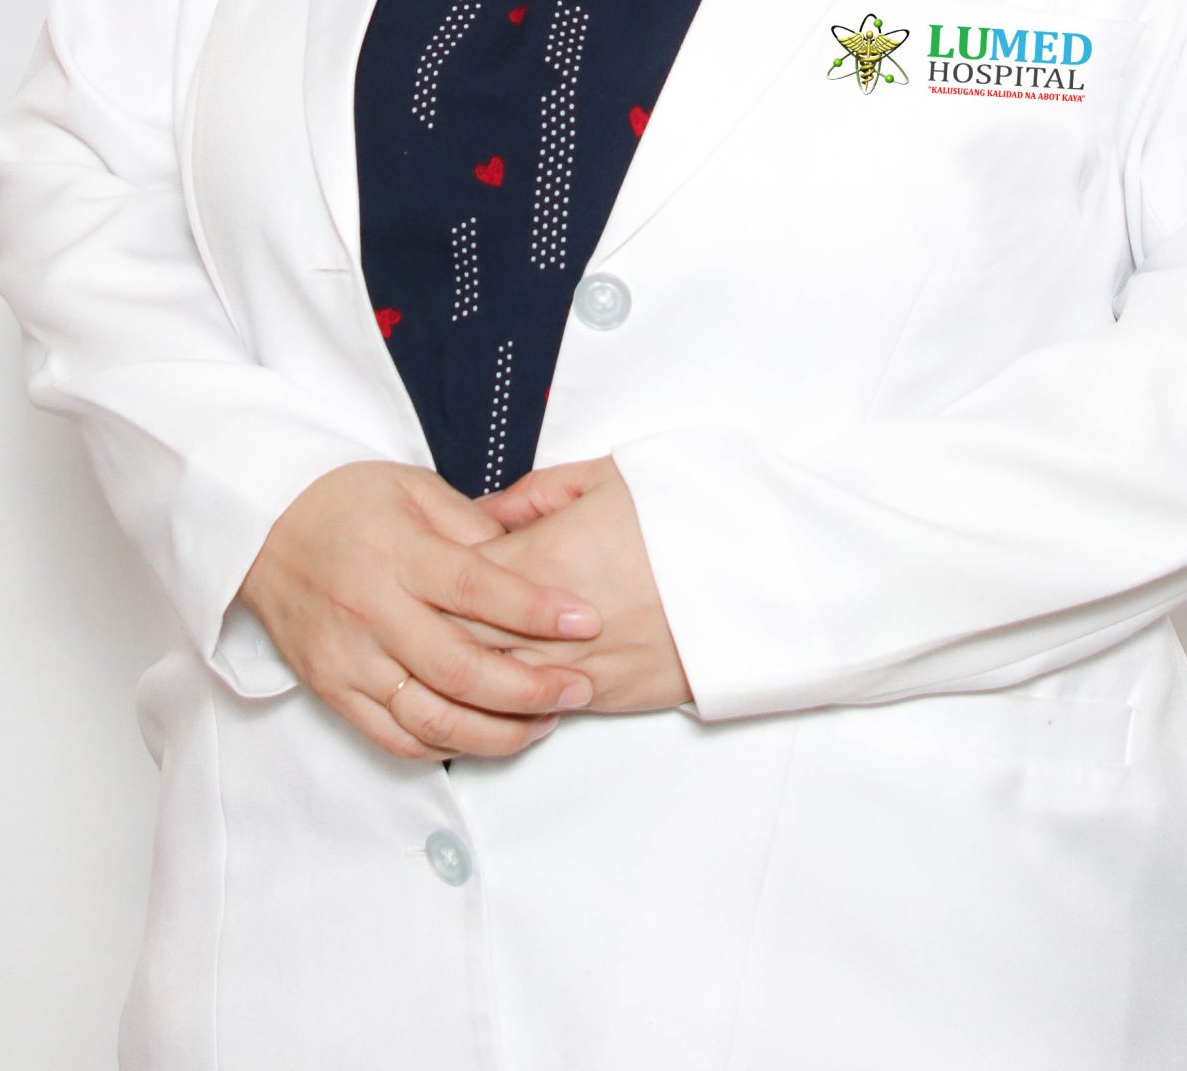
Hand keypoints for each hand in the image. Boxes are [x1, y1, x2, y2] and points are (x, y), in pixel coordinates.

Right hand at [235, 460, 604, 762]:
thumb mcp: (414, 488)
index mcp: (397, 552)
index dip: (536, 610)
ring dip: (498, 731)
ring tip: (546, 721)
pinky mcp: (332, 691)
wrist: (261, 527)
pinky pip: (395, 739)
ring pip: (432, 719)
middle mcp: (371, 610)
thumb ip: (474, 526)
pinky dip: (447, 747)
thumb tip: (531, 566)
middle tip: (580, 686)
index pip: (477, 589)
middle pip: (460, 668)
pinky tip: (487, 735)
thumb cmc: (346, 501)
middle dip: (530, 688)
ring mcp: (349, 659)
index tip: (587, 620)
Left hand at [443, 455, 692, 714]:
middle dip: (436, 630)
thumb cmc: (689, 511)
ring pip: (493, 686)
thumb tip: (484, 513)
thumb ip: (536, 494)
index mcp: (546, 557)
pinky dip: (511, 703)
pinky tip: (499, 691)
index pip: (455, 578)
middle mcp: (552, 624)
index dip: (436, 574)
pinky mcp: (610, 698)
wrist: (765, 572)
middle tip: (422, 619)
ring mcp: (580, 667)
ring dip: (466, 677)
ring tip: (446, 662)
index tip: (431, 566)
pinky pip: (539, 711)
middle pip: (461, 639)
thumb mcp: (610, 476)